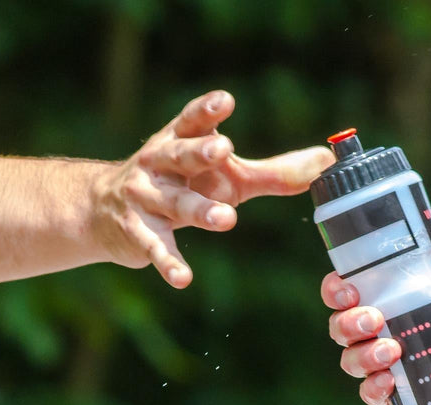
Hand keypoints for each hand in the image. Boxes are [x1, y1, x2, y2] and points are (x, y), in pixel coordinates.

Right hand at [91, 90, 333, 287]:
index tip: (226, 101)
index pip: (193, 120)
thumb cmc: (182, 184)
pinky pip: (157, 247)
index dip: (207, 110)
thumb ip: (275, 172)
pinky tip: (183, 278)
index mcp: (180, 140)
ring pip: (175, 203)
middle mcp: (158, 163)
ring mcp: (144, 197)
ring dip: (198, 210)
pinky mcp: (137, 232)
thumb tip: (326, 162)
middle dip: (200, 151)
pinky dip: (170, 263)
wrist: (103, 211)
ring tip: (226, 219)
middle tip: (224, 149)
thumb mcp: (227, 176)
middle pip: (181, 154)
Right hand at [321, 260, 430, 404]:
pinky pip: (370, 393)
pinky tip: (390, 381)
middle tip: (374, 320)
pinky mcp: (394, 393)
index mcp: (386, 299)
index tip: (350, 292)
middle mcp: (376, 332)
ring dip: (364, 355)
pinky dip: (374, 387)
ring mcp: (382, 364)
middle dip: (349, 323)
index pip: (344, 291)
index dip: (335, 290)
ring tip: (392, 351)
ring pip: (350, 360)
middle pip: (340, 327)